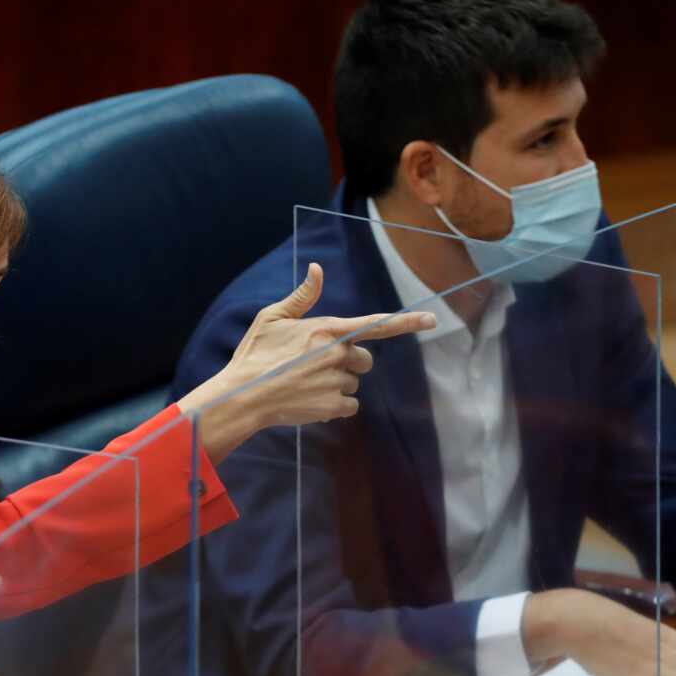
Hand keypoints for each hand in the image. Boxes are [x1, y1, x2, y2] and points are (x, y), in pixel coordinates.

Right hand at [177, 263, 435, 460]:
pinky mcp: (333, 406)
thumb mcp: (272, 318)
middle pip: (364, 360)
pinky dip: (333, 406)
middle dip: (348, 363)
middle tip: (316, 367)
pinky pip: (348, 405)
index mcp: (327, 329)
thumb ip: (302, 297)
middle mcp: (337, 354)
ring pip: (353, 383)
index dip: (407, 322)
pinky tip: (309, 401)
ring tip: (304, 384)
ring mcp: (336, 381)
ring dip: (336, 385)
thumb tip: (317, 269)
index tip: (432, 320)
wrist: (243, 396)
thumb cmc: (254, 355)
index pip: (376, 323)